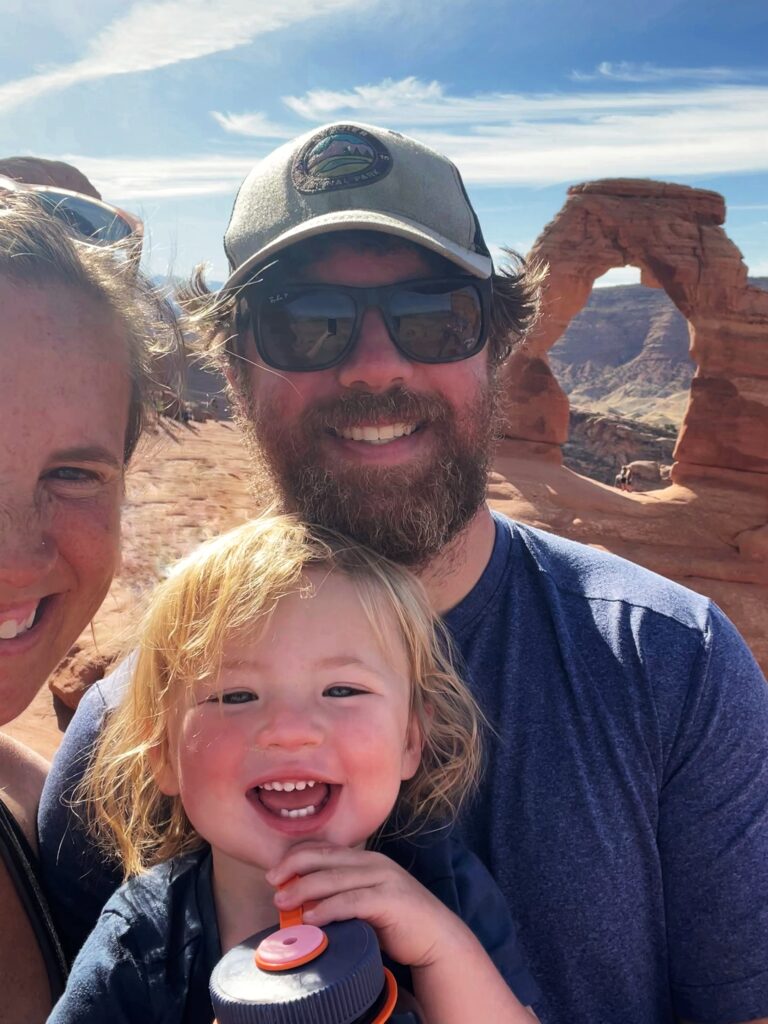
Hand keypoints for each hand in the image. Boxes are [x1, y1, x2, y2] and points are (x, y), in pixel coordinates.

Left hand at [265, 841, 474, 969]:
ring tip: (282, 901)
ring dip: (304, 889)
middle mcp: (374, 863)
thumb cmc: (396, 922)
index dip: (297, 856)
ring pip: (334, 879)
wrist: (436, 937)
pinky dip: (328, 908)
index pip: (326, 849)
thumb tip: (303, 904)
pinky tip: (311, 918)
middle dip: (294, 868)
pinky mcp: (389, 900)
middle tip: (272, 882)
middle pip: (325, 858)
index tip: (275, 871)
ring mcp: (383, 879)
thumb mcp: (366, 900)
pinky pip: (352, 901)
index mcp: (367, 859)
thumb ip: (342, 895)